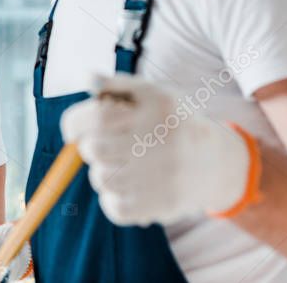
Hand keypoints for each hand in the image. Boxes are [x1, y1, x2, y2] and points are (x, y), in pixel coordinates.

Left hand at [61, 73, 254, 225]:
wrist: (214, 162)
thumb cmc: (171, 122)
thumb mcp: (152, 93)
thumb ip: (117, 83)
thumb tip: (87, 79)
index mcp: (156, 108)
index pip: (98, 118)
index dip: (75, 124)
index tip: (72, 130)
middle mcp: (161, 141)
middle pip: (94, 150)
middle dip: (89, 147)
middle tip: (104, 146)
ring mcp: (163, 176)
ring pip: (101, 179)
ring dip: (101, 172)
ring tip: (120, 165)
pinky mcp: (162, 205)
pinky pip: (115, 207)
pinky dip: (112, 198)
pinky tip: (127, 186)